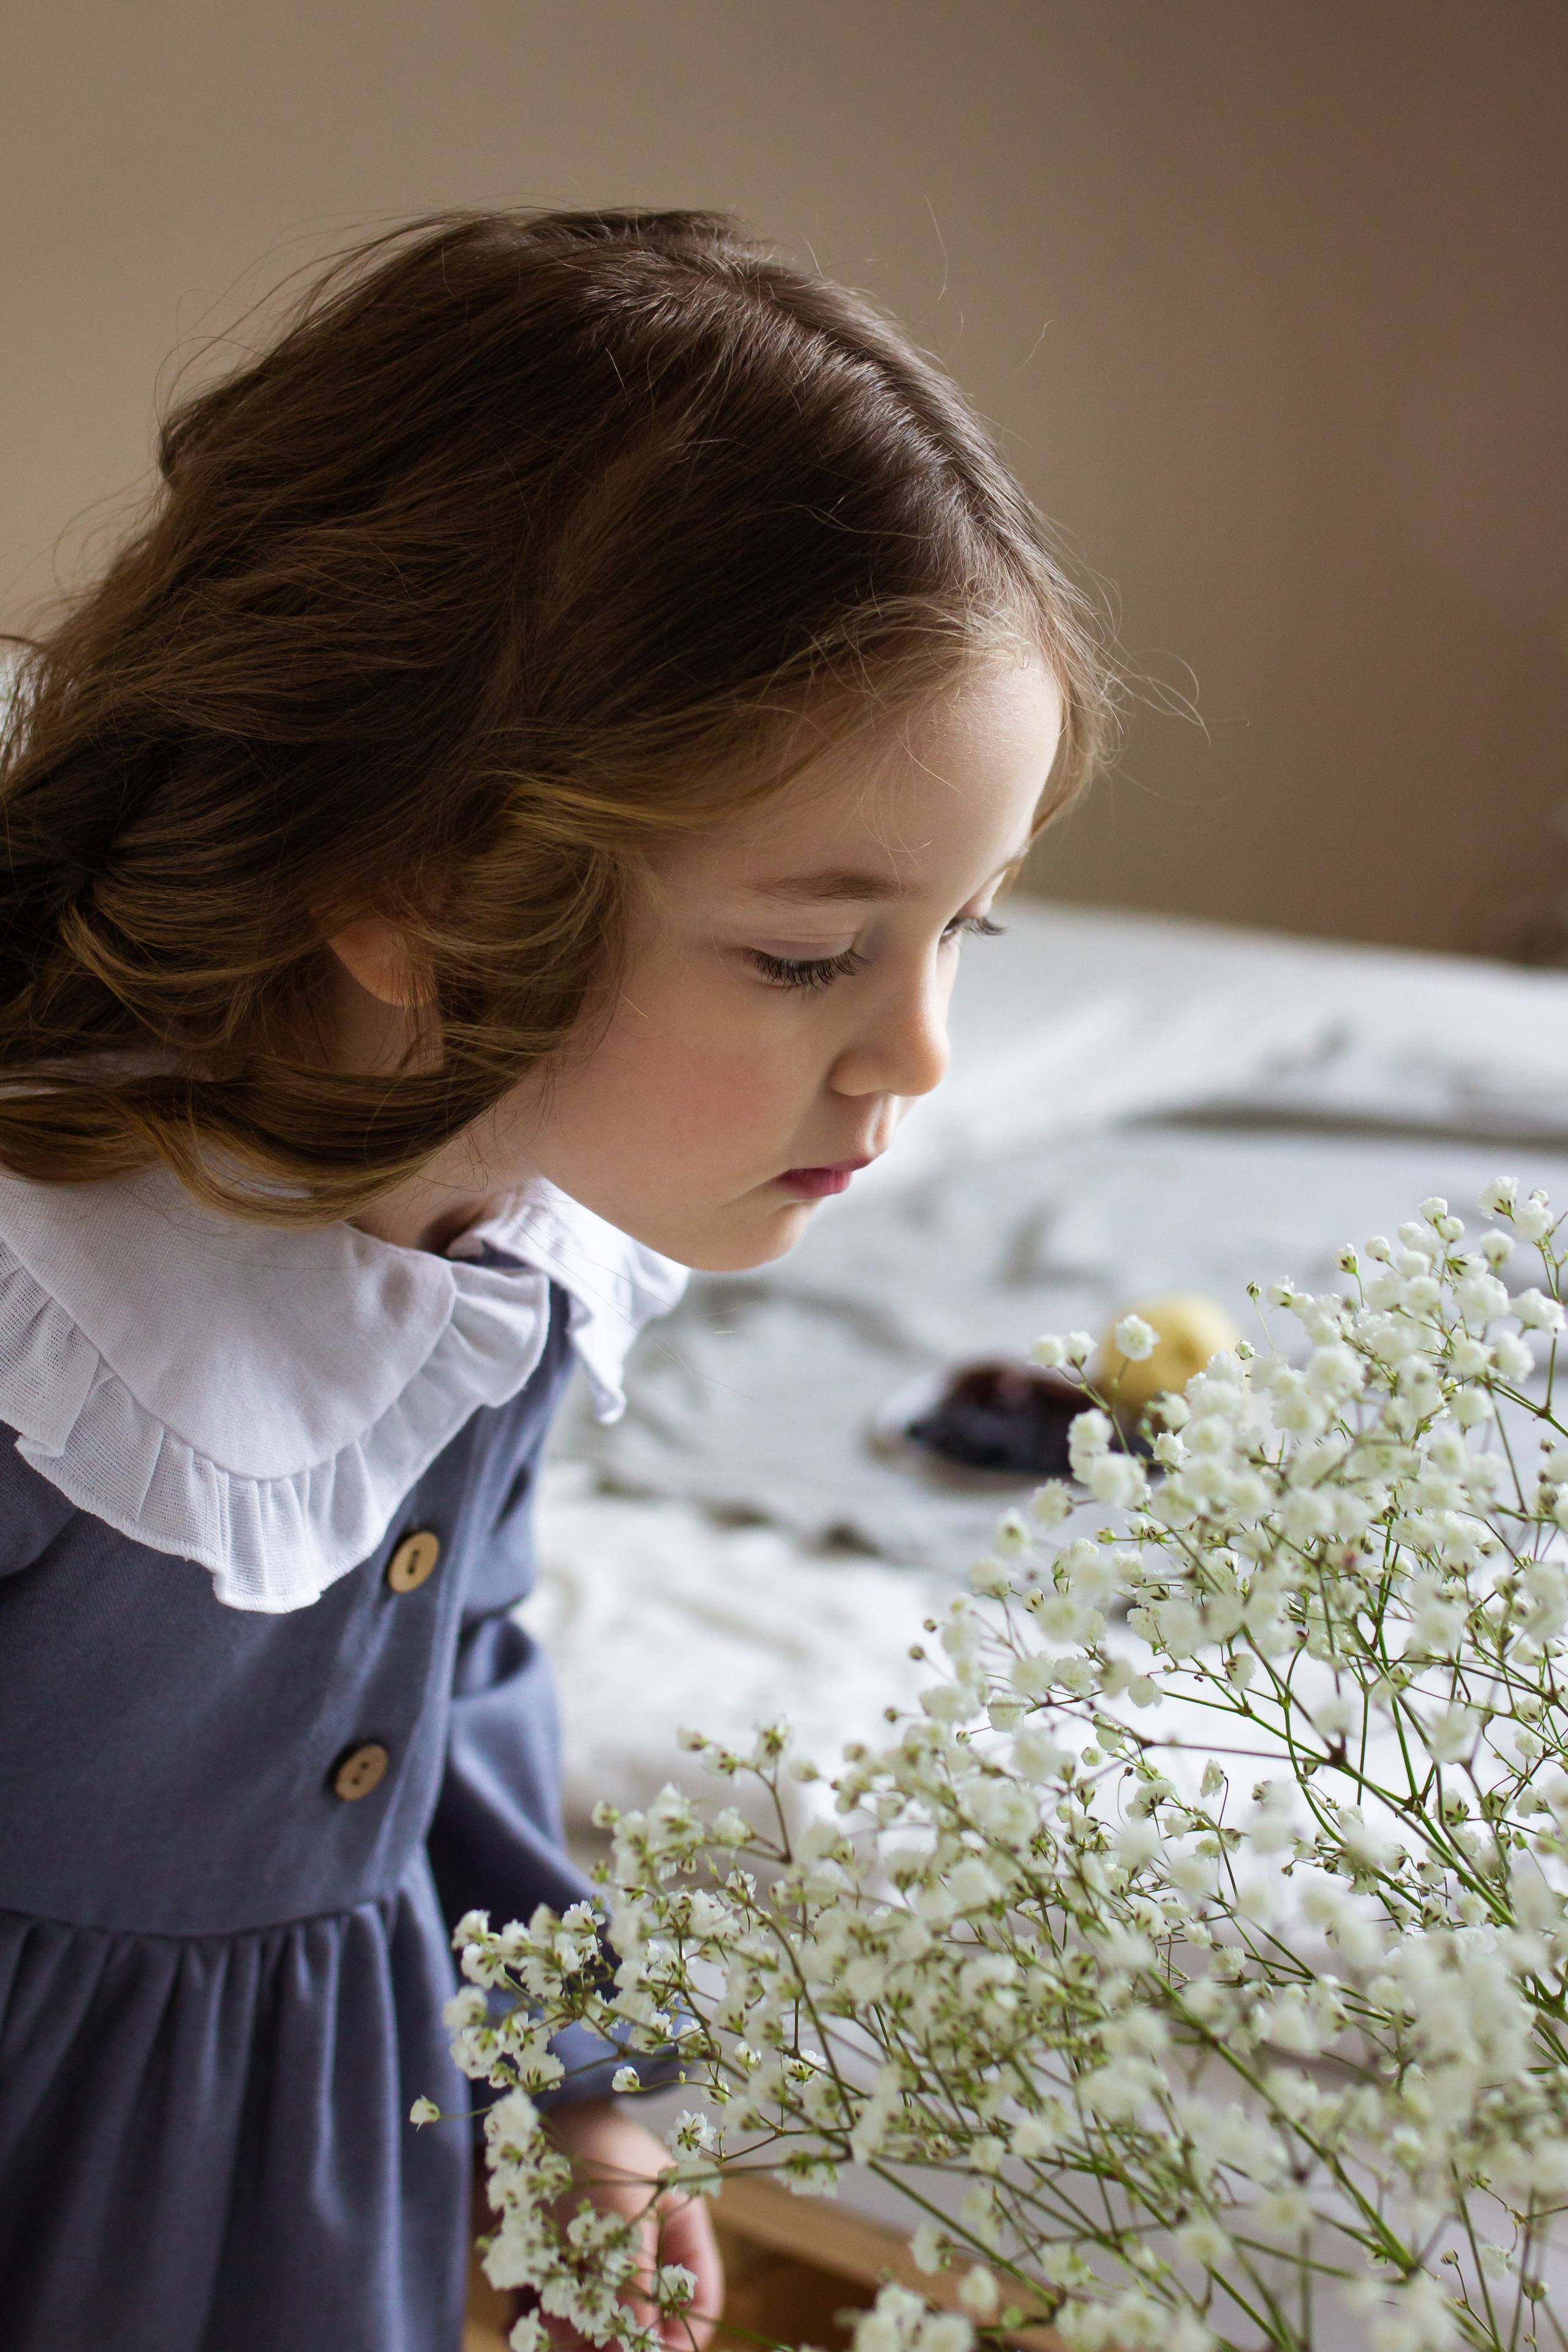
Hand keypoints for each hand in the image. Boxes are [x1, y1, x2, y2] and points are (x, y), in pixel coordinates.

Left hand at [477, 2097, 723, 2350]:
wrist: (526, 2113)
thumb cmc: (587, 2153)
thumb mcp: (621, 2220)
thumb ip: (638, 2287)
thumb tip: (648, 2351)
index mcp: (682, 2228)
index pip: (699, 2301)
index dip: (681, 2340)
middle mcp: (648, 2249)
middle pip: (648, 2322)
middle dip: (619, 2341)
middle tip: (583, 2343)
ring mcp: (605, 2257)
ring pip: (602, 2325)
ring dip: (578, 2336)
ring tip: (550, 2324)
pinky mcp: (563, 2262)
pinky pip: (563, 2311)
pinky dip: (548, 2318)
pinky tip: (527, 2313)